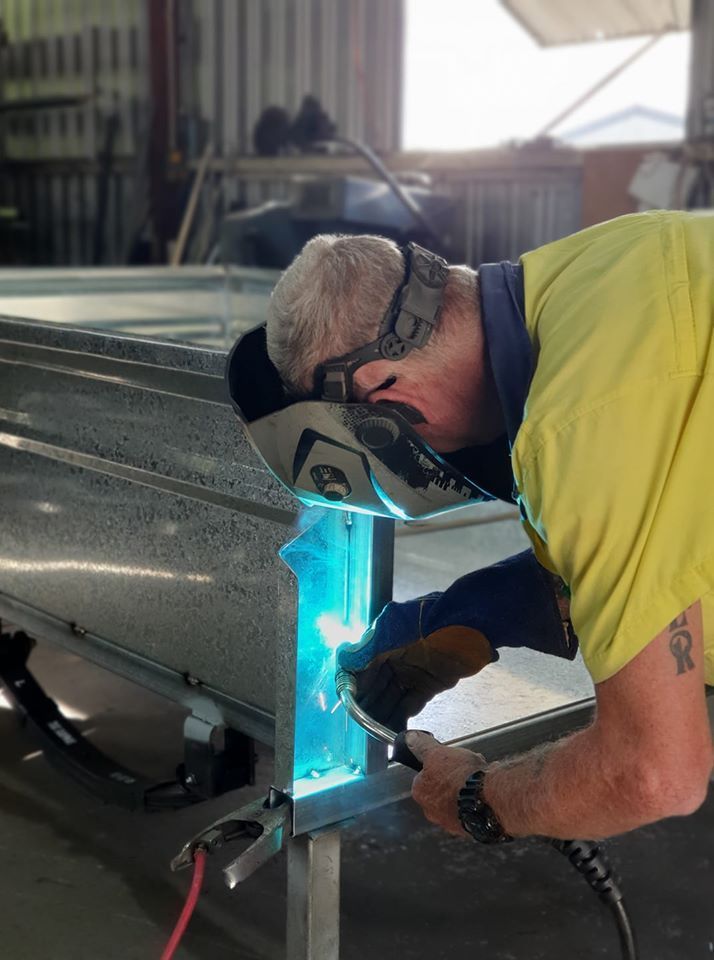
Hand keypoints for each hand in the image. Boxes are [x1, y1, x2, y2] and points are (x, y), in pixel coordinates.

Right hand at [337, 598, 492, 730]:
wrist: (474, 622)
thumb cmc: (433, 622)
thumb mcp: (395, 629)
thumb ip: (368, 648)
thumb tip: (343, 661)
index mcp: (382, 641)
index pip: (359, 668)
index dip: (353, 687)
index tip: (351, 705)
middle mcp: (394, 657)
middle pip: (374, 687)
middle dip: (368, 706)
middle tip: (363, 726)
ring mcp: (412, 671)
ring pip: (390, 698)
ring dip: (383, 715)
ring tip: (376, 734)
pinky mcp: (430, 684)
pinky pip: (410, 704)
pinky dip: (401, 717)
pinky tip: (394, 730)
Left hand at [406, 731, 487, 836]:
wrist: (489, 798)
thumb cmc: (461, 778)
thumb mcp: (437, 753)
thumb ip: (422, 745)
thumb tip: (411, 739)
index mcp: (421, 793)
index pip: (422, 776)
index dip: (436, 765)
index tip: (445, 760)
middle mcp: (433, 811)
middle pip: (440, 789)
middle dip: (451, 778)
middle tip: (462, 768)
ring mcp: (452, 821)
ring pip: (457, 799)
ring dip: (465, 789)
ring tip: (477, 776)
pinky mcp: (470, 827)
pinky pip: (472, 809)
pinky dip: (478, 800)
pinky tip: (484, 790)